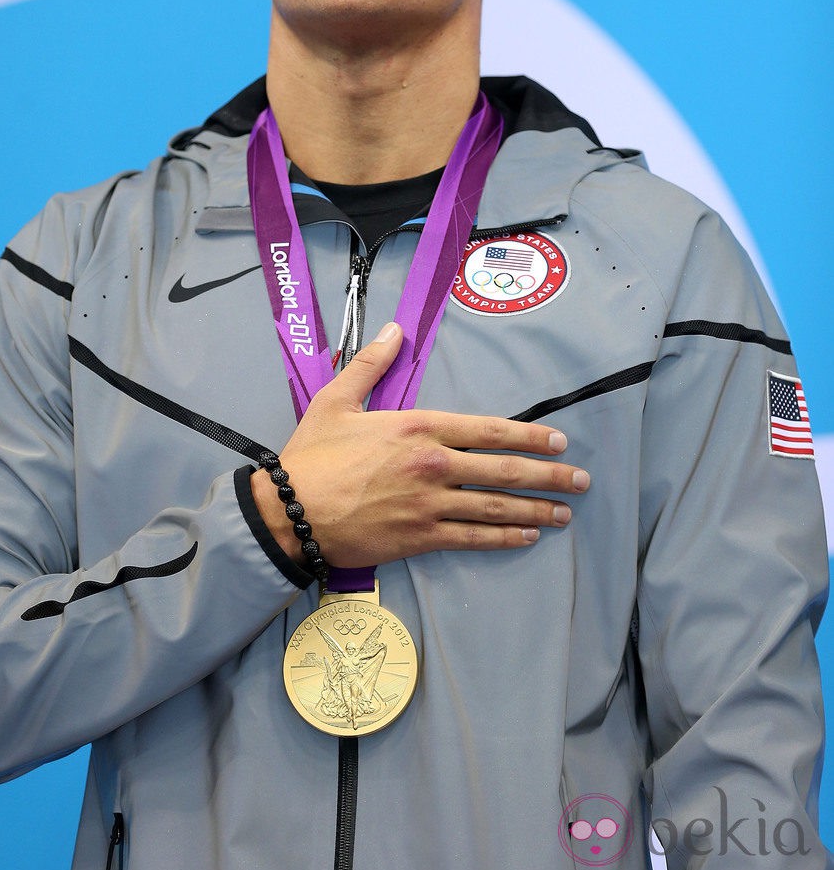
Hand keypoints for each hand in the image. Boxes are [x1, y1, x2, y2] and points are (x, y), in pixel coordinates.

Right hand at [251, 322, 589, 569]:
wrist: (289, 513)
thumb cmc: (312, 456)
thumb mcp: (337, 399)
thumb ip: (371, 363)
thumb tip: (396, 330)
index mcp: (418, 427)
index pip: (489, 430)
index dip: (530, 436)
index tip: (558, 440)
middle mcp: (433, 465)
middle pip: (505, 470)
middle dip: (549, 474)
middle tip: (580, 480)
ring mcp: (430, 505)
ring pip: (496, 507)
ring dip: (537, 509)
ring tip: (564, 513)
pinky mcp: (421, 538)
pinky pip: (474, 538)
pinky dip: (505, 538)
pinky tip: (527, 536)